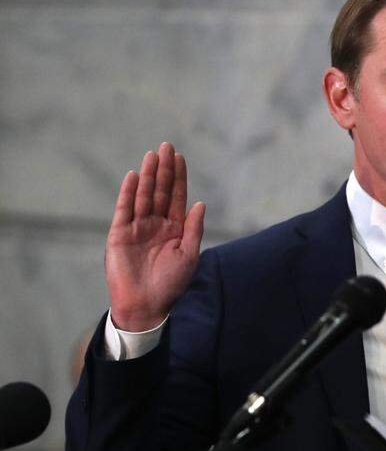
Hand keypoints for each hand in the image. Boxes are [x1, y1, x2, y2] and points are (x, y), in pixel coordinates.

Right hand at [106, 143, 205, 330]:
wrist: (146, 304)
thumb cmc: (171, 283)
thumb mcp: (189, 255)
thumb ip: (194, 228)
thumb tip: (201, 203)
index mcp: (175, 228)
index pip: (177, 197)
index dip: (179, 177)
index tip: (180, 157)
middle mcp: (156, 224)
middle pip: (161, 191)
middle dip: (164, 170)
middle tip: (166, 146)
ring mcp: (137, 227)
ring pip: (144, 195)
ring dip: (148, 175)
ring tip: (152, 155)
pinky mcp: (120, 234)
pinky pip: (124, 209)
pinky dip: (129, 193)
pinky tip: (135, 176)